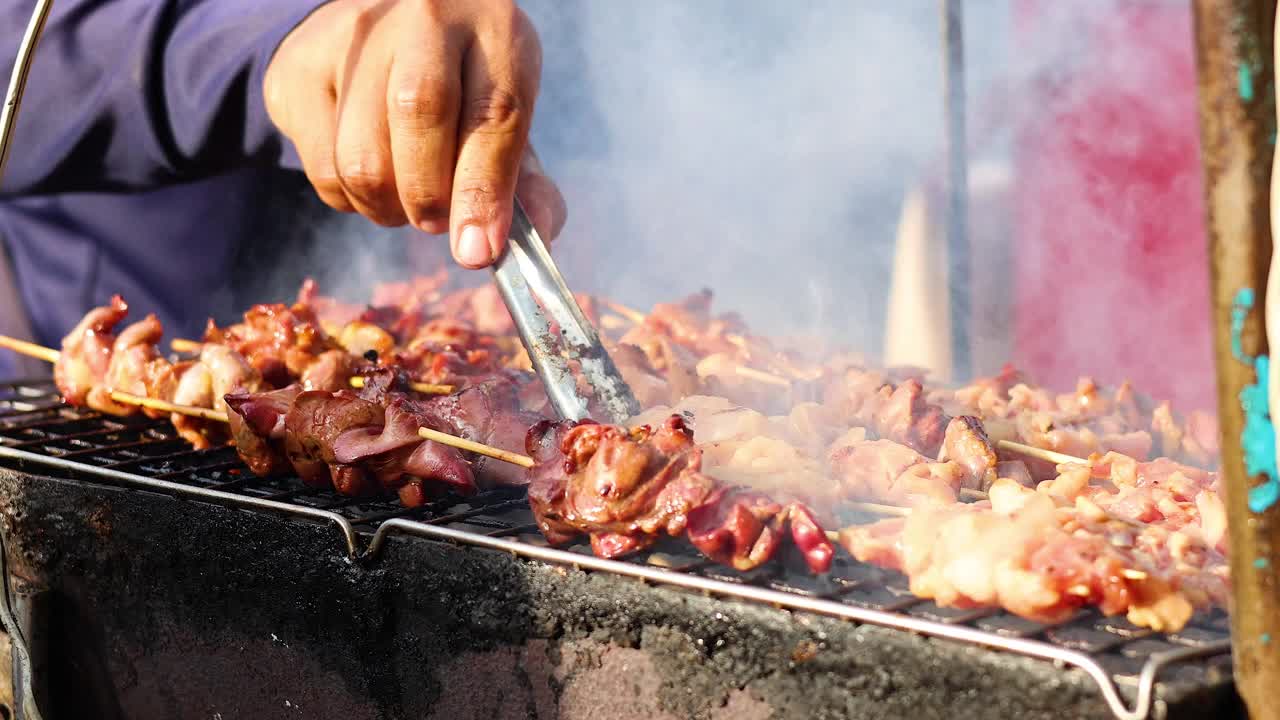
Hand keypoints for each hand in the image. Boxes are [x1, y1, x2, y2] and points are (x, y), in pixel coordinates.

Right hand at [264, 0, 566, 267]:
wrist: (381, 37)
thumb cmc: (460, 91)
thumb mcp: (505, 123)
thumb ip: (525, 185)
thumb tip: (529, 237)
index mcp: (493, 26)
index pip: (493, 112)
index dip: (485, 191)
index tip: (479, 250)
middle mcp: (423, 16)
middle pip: (419, 114)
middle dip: (431, 196)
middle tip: (438, 220)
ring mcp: (353, 36)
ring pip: (363, 157)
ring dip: (389, 208)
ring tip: (406, 196)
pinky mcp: (300, 70)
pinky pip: (324, 170)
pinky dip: (352, 201)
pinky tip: (372, 178)